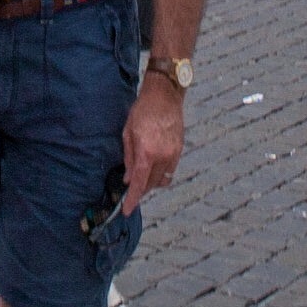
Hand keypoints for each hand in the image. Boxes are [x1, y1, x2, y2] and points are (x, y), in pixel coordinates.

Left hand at [118, 76, 185, 213]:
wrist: (165, 96)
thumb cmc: (142, 111)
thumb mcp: (128, 132)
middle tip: (130, 191)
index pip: (138, 183)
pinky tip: (152, 167)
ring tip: (141, 177)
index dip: (132, 199)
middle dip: (140, 190)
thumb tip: (127, 178)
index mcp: (146, 152)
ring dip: (151, 183)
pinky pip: (170, 171)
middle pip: (150, 184)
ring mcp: (173, 154)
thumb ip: (128, 157)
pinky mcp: (179, 151)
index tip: (127, 211)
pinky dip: (160, 174)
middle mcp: (162, 156)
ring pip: (162, 180)